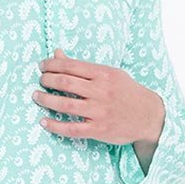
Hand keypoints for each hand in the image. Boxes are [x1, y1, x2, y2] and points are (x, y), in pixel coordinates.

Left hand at [33, 47, 165, 147]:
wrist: (149, 116)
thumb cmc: (126, 92)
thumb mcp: (109, 74)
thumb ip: (82, 67)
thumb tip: (57, 53)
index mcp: (104, 74)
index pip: (71, 66)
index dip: (52, 64)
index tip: (42, 66)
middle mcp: (101, 92)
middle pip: (66, 83)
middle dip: (47, 80)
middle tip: (40, 80)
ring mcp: (99, 112)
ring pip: (65, 105)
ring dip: (46, 100)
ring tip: (36, 96)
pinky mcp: (98, 130)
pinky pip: (71, 128)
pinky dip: (55, 125)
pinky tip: (43, 121)